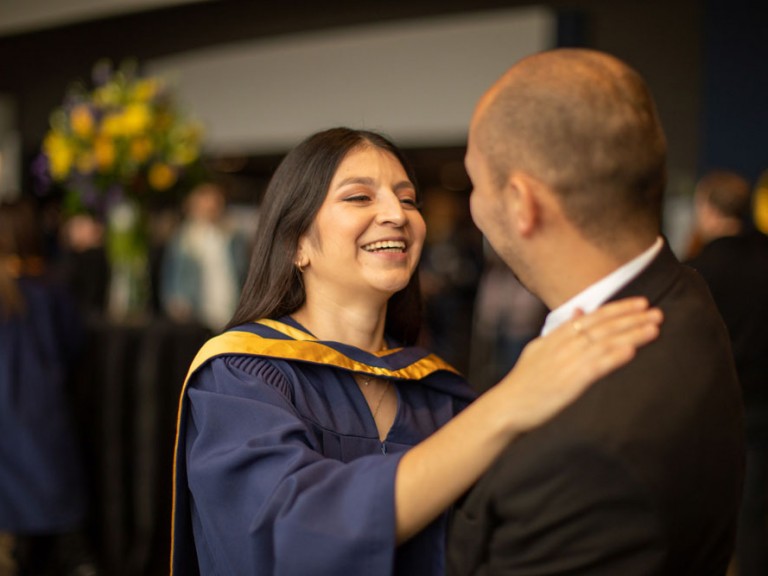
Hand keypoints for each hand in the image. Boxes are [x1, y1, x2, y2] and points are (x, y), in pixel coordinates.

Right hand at [499, 297, 662, 432]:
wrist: (507, 407)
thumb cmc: (524, 383)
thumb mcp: (538, 349)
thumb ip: (560, 331)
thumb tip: (578, 311)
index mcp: (554, 338)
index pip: (591, 317)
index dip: (617, 309)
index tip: (639, 303)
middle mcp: (561, 346)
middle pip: (601, 327)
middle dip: (630, 318)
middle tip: (655, 312)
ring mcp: (565, 363)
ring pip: (603, 344)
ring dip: (630, 335)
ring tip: (653, 328)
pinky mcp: (569, 383)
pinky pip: (595, 367)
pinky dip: (613, 357)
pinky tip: (631, 351)